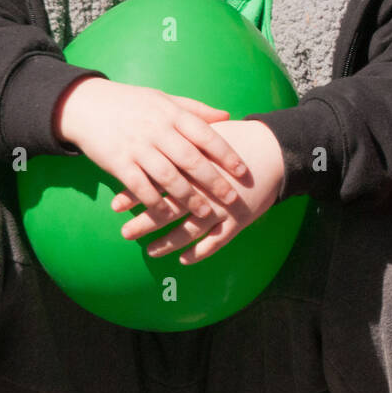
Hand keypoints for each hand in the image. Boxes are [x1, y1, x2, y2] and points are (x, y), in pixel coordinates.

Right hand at [52, 76, 246, 228]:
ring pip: (168, 177)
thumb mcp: (164, 98)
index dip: (226, 153)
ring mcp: (137, 147)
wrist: (85, 105)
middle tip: (232, 198)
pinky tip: (166, 216)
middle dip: (213, 181)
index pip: (205, 134)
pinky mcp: (118, 163)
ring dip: (189, 198)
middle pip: (191, 159)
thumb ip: (195, 109)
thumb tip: (227, 116)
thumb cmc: (131, 103)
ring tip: (206, 213)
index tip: (242, 171)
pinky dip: (154, 203)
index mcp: (171, 114)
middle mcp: (156, 130)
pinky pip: (140, 187)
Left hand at [111, 119, 285, 263]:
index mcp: (195, 166)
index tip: (116, 205)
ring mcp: (223, 207)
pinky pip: (217, 242)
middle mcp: (207, 189)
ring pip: (191, 231)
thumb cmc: (238, 139)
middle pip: (170, 209)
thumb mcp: (206, 132)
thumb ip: (179, 137)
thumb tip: (147, 140)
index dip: (136, 194)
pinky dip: (200, 253)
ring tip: (150, 252)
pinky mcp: (240, 220)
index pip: (158, 182)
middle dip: (145, 223)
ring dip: (169, 243)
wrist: (275, 150)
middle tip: (125, 234)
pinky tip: (184, 260)